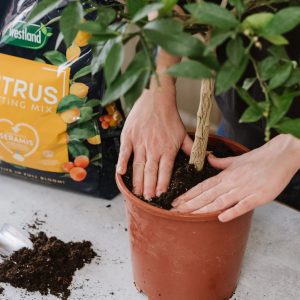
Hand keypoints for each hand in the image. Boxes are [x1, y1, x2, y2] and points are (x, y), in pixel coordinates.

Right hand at [117, 74, 192, 198]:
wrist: (157, 98)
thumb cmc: (170, 117)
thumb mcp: (183, 133)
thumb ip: (191, 148)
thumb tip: (205, 157)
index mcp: (167, 149)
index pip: (165, 171)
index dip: (162, 184)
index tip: (161, 196)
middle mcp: (154, 148)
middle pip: (150, 172)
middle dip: (149, 188)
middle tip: (147, 200)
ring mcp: (140, 142)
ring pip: (138, 165)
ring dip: (137, 180)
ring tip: (136, 193)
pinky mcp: (129, 136)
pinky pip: (124, 151)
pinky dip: (122, 162)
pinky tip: (120, 173)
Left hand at [172, 134, 299, 221]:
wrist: (281, 155)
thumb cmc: (259, 158)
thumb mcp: (237, 160)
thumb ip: (221, 163)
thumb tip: (209, 159)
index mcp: (225, 175)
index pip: (202, 186)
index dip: (188, 195)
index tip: (176, 201)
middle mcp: (231, 182)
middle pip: (206, 195)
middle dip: (189, 204)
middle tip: (174, 211)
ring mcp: (244, 189)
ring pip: (219, 201)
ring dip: (202, 209)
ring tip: (188, 215)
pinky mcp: (258, 196)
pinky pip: (242, 205)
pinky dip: (231, 211)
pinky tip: (219, 218)